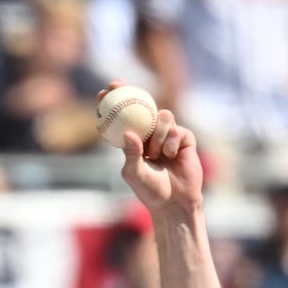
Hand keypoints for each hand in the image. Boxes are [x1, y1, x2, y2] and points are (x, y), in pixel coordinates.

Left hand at [99, 80, 202, 214]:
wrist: (175, 202)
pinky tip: (171, 156)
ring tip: (156, 156)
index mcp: (133, 142)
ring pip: (162, 116)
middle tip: (119, 86)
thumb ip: (131, 153)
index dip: (113, 103)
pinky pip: (176, 129)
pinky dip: (171, 142)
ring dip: (157, 135)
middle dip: (129, 91)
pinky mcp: (184, 138)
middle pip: (141, 106)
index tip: (103, 92)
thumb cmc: (150, 191)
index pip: (122, 118)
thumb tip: (128, 132)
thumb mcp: (134, 173)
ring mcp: (168, 135)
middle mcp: (150, 135)